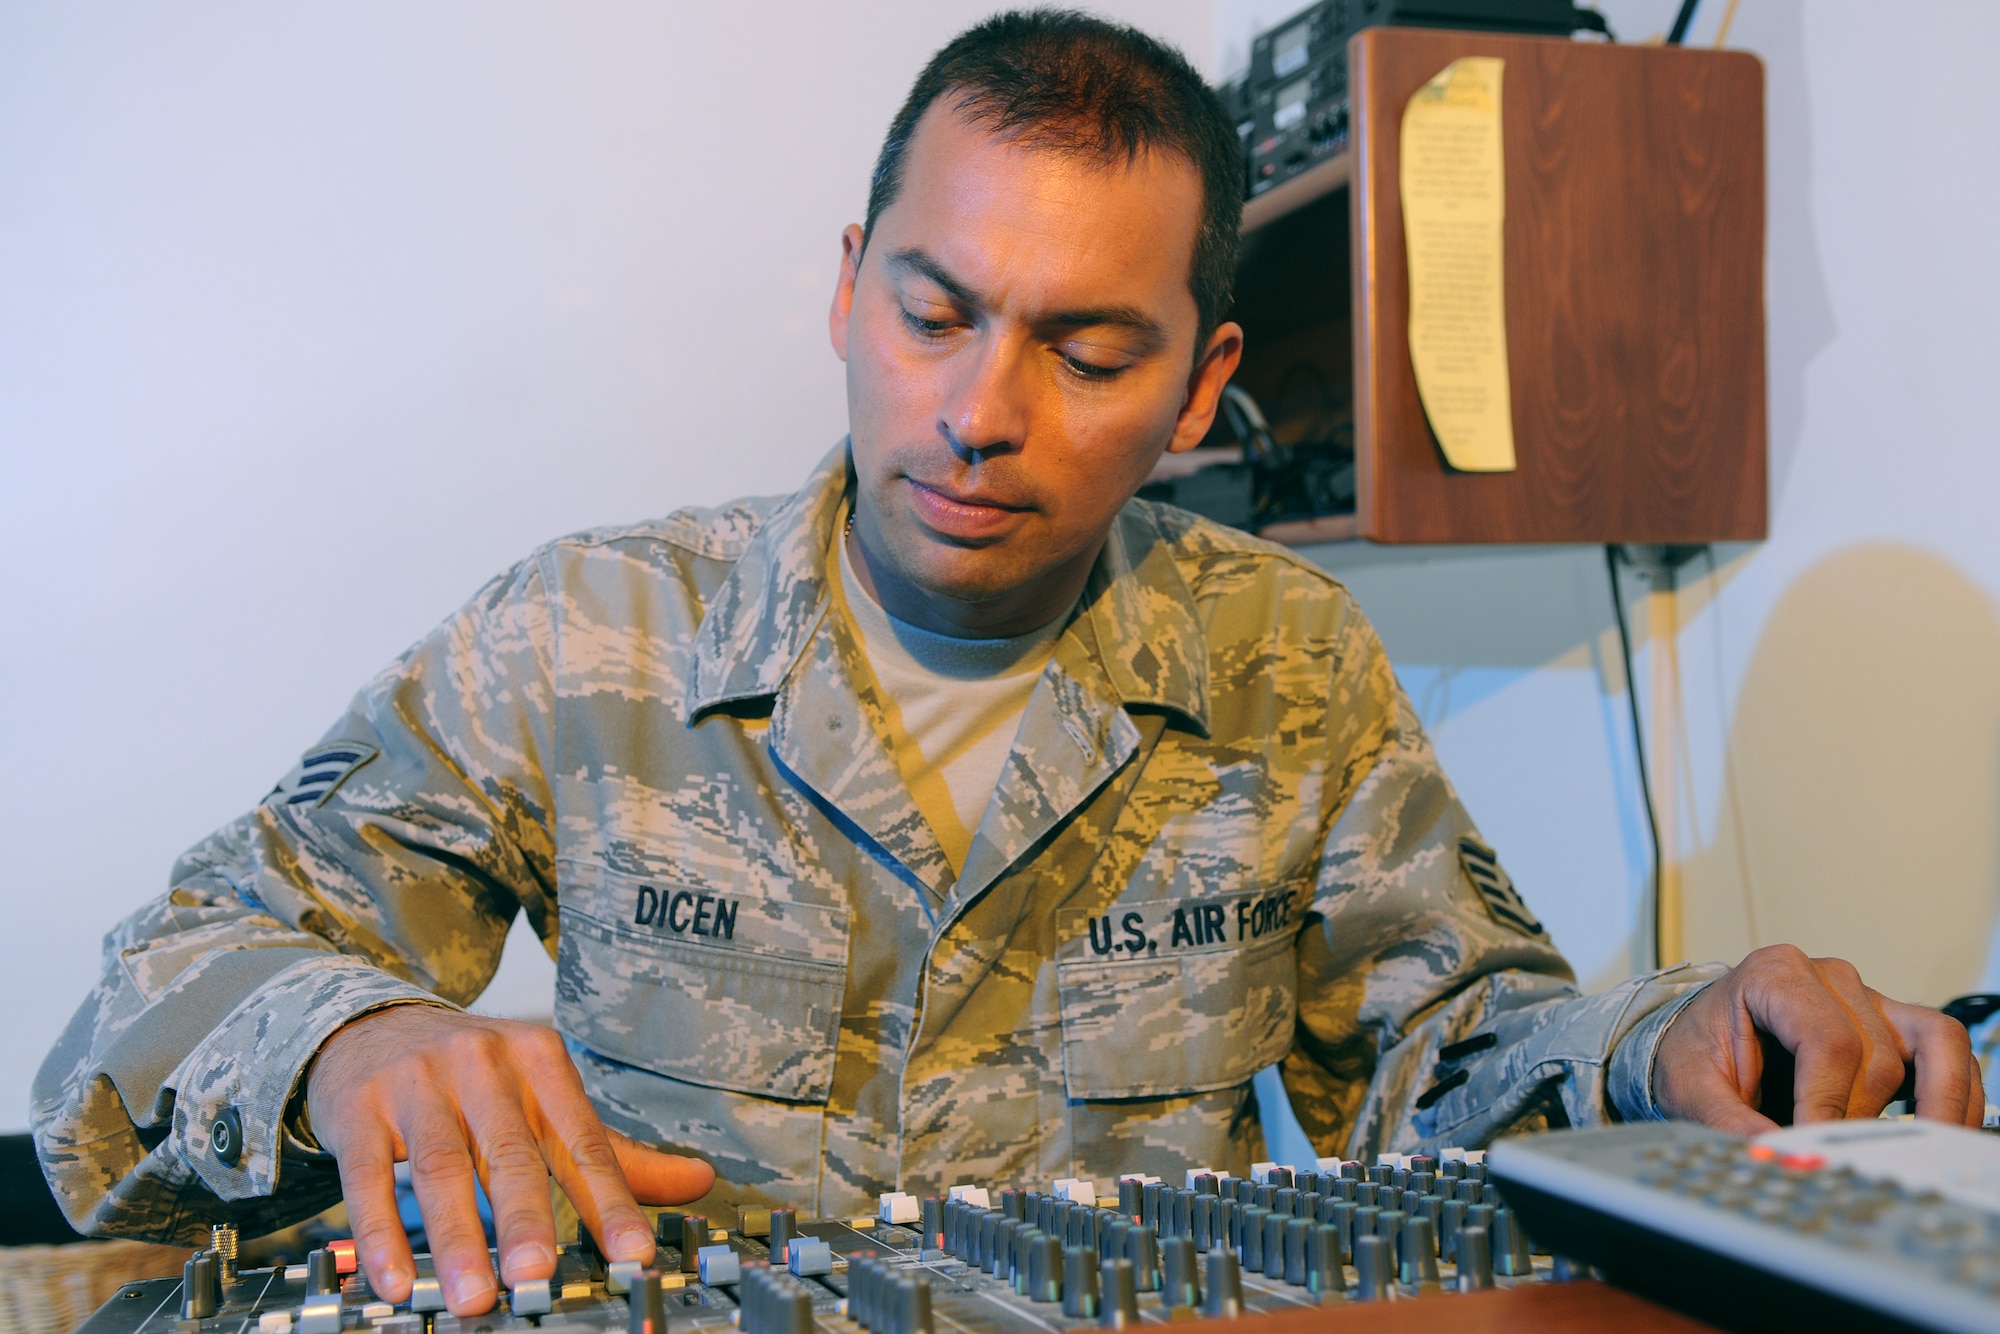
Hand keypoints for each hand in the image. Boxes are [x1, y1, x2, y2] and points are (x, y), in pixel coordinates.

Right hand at [305, 1006, 714, 1314]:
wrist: (371, 1027)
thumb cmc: (473, 1075)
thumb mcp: (545, 1095)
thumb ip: (614, 1150)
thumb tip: (700, 1180)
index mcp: (539, 1061)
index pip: (581, 1140)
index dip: (609, 1199)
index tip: (632, 1252)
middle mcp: (482, 1064)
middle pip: (509, 1152)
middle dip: (526, 1219)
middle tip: (538, 1277)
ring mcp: (417, 1084)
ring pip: (440, 1168)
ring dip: (456, 1238)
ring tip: (473, 1296)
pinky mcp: (360, 1110)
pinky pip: (367, 1177)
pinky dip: (380, 1233)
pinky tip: (393, 1279)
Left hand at [1655, 944, 1984, 1133]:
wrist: (1700, 1044)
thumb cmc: (1698, 1055)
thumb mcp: (1690, 1087)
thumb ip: (1726, 1122)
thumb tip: (1775, 1157)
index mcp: (1775, 974)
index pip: (1828, 1040)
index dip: (1830, 1101)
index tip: (1816, 1145)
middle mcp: (1829, 977)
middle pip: (1874, 1057)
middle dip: (1857, 1117)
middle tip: (1833, 1157)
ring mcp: (1868, 998)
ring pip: (1925, 1053)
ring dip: (1919, 1110)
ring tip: (1908, 1155)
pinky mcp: (1894, 1024)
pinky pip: (1947, 1050)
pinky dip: (1955, 1093)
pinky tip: (1945, 1133)